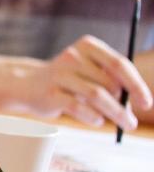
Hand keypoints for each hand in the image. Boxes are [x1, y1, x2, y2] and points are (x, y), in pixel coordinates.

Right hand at [28, 35, 152, 129]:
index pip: (118, 64)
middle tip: (130, 119)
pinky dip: (93, 117)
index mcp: (87, 46)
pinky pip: (79, 108)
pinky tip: (97, 120)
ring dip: (116, 114)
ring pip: (97, 96)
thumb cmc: (70, 81)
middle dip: (123, 104)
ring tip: (125, 125)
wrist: (29, 85)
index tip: (146, 103)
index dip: (136, 85)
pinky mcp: (50, 93)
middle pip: (109, 83)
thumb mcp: (91, 72)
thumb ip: (113, 80)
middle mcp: (72, 56)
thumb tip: (139, 101)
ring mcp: (59, 74)